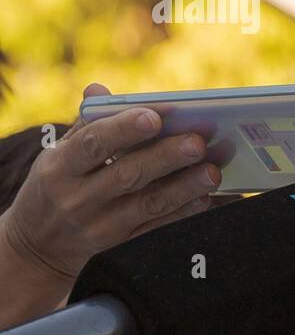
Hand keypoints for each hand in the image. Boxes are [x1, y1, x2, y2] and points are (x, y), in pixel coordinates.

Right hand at [0, 83, 220, 320]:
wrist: (40, 245)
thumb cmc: (58, 184)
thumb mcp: (59, 155)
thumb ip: (86, 124)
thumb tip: (99, 89)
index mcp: (59, 167)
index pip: (92, 144)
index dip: (123, 130)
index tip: (154, 117)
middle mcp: (77, 198)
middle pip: (127, 175)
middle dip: (166, 158)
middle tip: (198, 142)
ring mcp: (101, 225)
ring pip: (148, 204)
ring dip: (185, 187)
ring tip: (213, 171)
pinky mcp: (121, 245)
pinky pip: (158, 227)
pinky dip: (184, 212)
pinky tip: (206, 197)